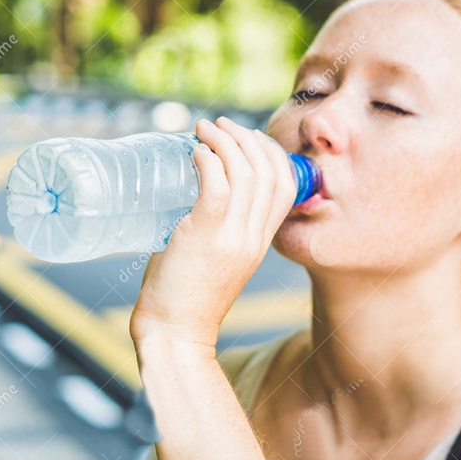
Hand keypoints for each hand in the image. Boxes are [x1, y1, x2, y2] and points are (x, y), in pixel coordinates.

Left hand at [129, 117, 296, 355]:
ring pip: (244, 173)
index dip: (270, 153)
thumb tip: (197, 195)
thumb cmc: (186, 297)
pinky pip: (217, 186)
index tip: (246, 137)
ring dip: (224, 141)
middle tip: (219, 124)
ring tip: (202, 127)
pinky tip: (194, 151)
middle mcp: (254, 236)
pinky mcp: (206, 236)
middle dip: (246, 137)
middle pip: (267, 172)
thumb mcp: (218, 260)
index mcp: (261, 242)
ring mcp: (233, 236)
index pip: (284, 185)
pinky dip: (207, 160)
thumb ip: (219, 230)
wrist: (175, 334)